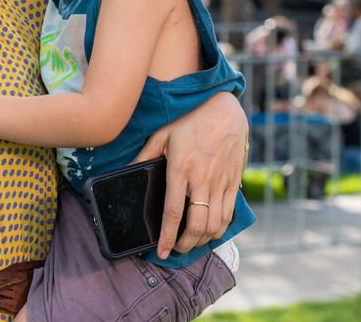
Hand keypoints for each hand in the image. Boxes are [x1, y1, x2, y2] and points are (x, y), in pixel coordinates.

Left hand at [131, 91, 246, 258]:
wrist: (224, 108)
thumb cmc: (189, 119)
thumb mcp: (161, 133)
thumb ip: (144, 155)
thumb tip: (127, 170)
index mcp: (180, 169)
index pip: (173, 212)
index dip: (167, 237)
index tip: (162, 251)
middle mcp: (202, 179)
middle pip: (197, 225)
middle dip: (186, 244)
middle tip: (176, 249)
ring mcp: (221, 181)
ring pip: (216, 224)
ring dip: (203, 239)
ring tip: (191, 242)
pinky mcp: (234, 181)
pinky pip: (230, 213)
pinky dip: (221, 228)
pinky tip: (211, 230)